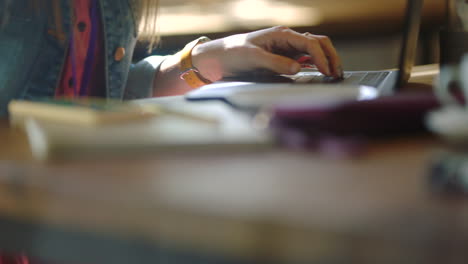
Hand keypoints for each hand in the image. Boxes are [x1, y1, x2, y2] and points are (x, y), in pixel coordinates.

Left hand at [192, 26, 343, 81]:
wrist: (218, 58)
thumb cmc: (233, 54)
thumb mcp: (253, 58)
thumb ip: (276, 63)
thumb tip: (298, 69)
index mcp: (281, 34)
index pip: (310, 44)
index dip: (322, 58)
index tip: (328, 72)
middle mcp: (287, 39)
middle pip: (318, 43)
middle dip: (330, 57)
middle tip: (337, 74)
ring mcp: (286, 48)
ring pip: (314, 51)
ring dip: (326, 60)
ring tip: (334, 75)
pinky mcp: (283, 57)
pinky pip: (304, 59)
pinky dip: (316, 65)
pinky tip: (320, 73)